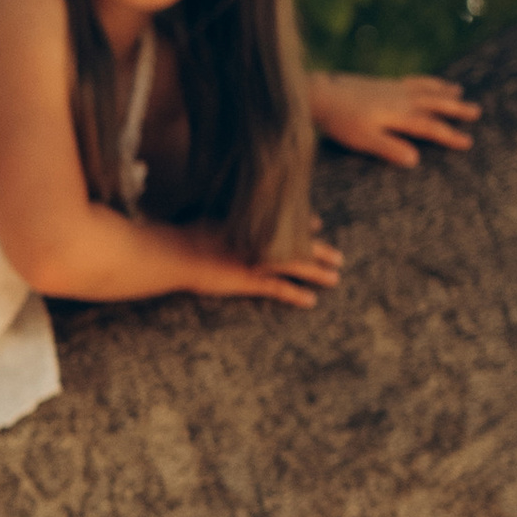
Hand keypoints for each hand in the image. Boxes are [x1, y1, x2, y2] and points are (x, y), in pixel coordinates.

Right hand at [184, 227, 342, 307]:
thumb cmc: (188, 234)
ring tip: (334, 278)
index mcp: (254, 223)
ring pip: (297, 265)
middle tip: (338, 257)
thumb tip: (231, 215)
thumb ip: (227, 216)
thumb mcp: (211, 217)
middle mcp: (261, 240)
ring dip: (318, 272)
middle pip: (299, 243)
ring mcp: (257, 260)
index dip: (304, 223)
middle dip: (321, 250)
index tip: (317, 223)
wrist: (178, 250)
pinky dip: (296, 295)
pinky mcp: (250, 280)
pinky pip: (280, 288)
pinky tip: (310, 301)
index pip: (286, 222)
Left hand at [309, 69, 478, 165]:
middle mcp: (401, 98)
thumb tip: (416, 160)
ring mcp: (392, 88)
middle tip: (477, 112)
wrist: (321, 93)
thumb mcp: (364, 140)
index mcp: (399, 115)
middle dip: (456, 109)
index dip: (450, 135)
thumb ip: (389, 148)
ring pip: (425, 89)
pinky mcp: (382, 83)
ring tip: (459, 91)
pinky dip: (424, 81)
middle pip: (434, 103)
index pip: (430, 127)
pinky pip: (412, 80)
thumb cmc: (341, 121)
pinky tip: (426, 83)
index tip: (468, 142)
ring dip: (443, 91)